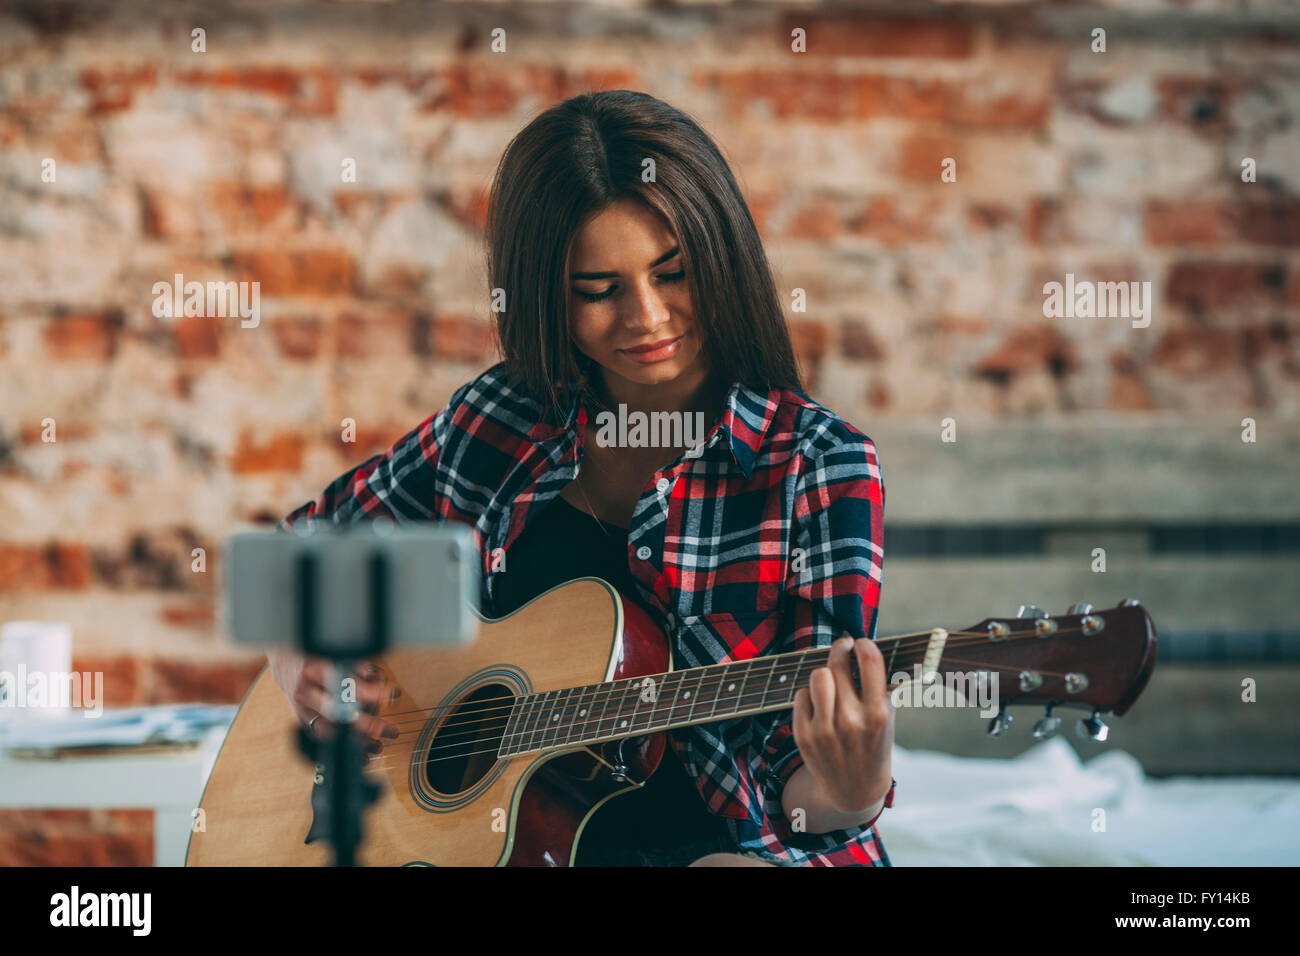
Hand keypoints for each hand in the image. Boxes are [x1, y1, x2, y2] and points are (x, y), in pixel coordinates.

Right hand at [267, 649, 398, 759]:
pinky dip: (341, 747)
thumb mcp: (335, 652)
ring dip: (355, 741)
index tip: (392, 694)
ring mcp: (301, 708)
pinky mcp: (301, 719)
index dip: (371, 692)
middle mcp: (305, 691)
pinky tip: (358, 755)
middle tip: (390, 730)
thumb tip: (378, 678)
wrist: (286, 660)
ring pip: (330, 730)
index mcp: (315, 669)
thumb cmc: (316, 653)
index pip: (346, 684)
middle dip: (367, 725)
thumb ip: (356, 665)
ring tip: (378, 746)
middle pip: (338, 713)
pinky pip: (321, 738)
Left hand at [791, 636, 894, 813]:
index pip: (869, 660)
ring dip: (825, 673)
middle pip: (838, 663)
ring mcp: (825, 729)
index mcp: (878, 713)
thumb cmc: (874, 744)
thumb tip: (862, 647)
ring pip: (817, 676)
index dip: (863, 644)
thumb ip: (877, 686)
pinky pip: (801, 695)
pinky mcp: (804, 736)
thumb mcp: (887, 718)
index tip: (860, 642)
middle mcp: (851, 720)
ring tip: (832, 681)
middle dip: (840, 649)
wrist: (855, 790)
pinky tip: (821, 707)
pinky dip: (810, 696)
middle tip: (843, 647)